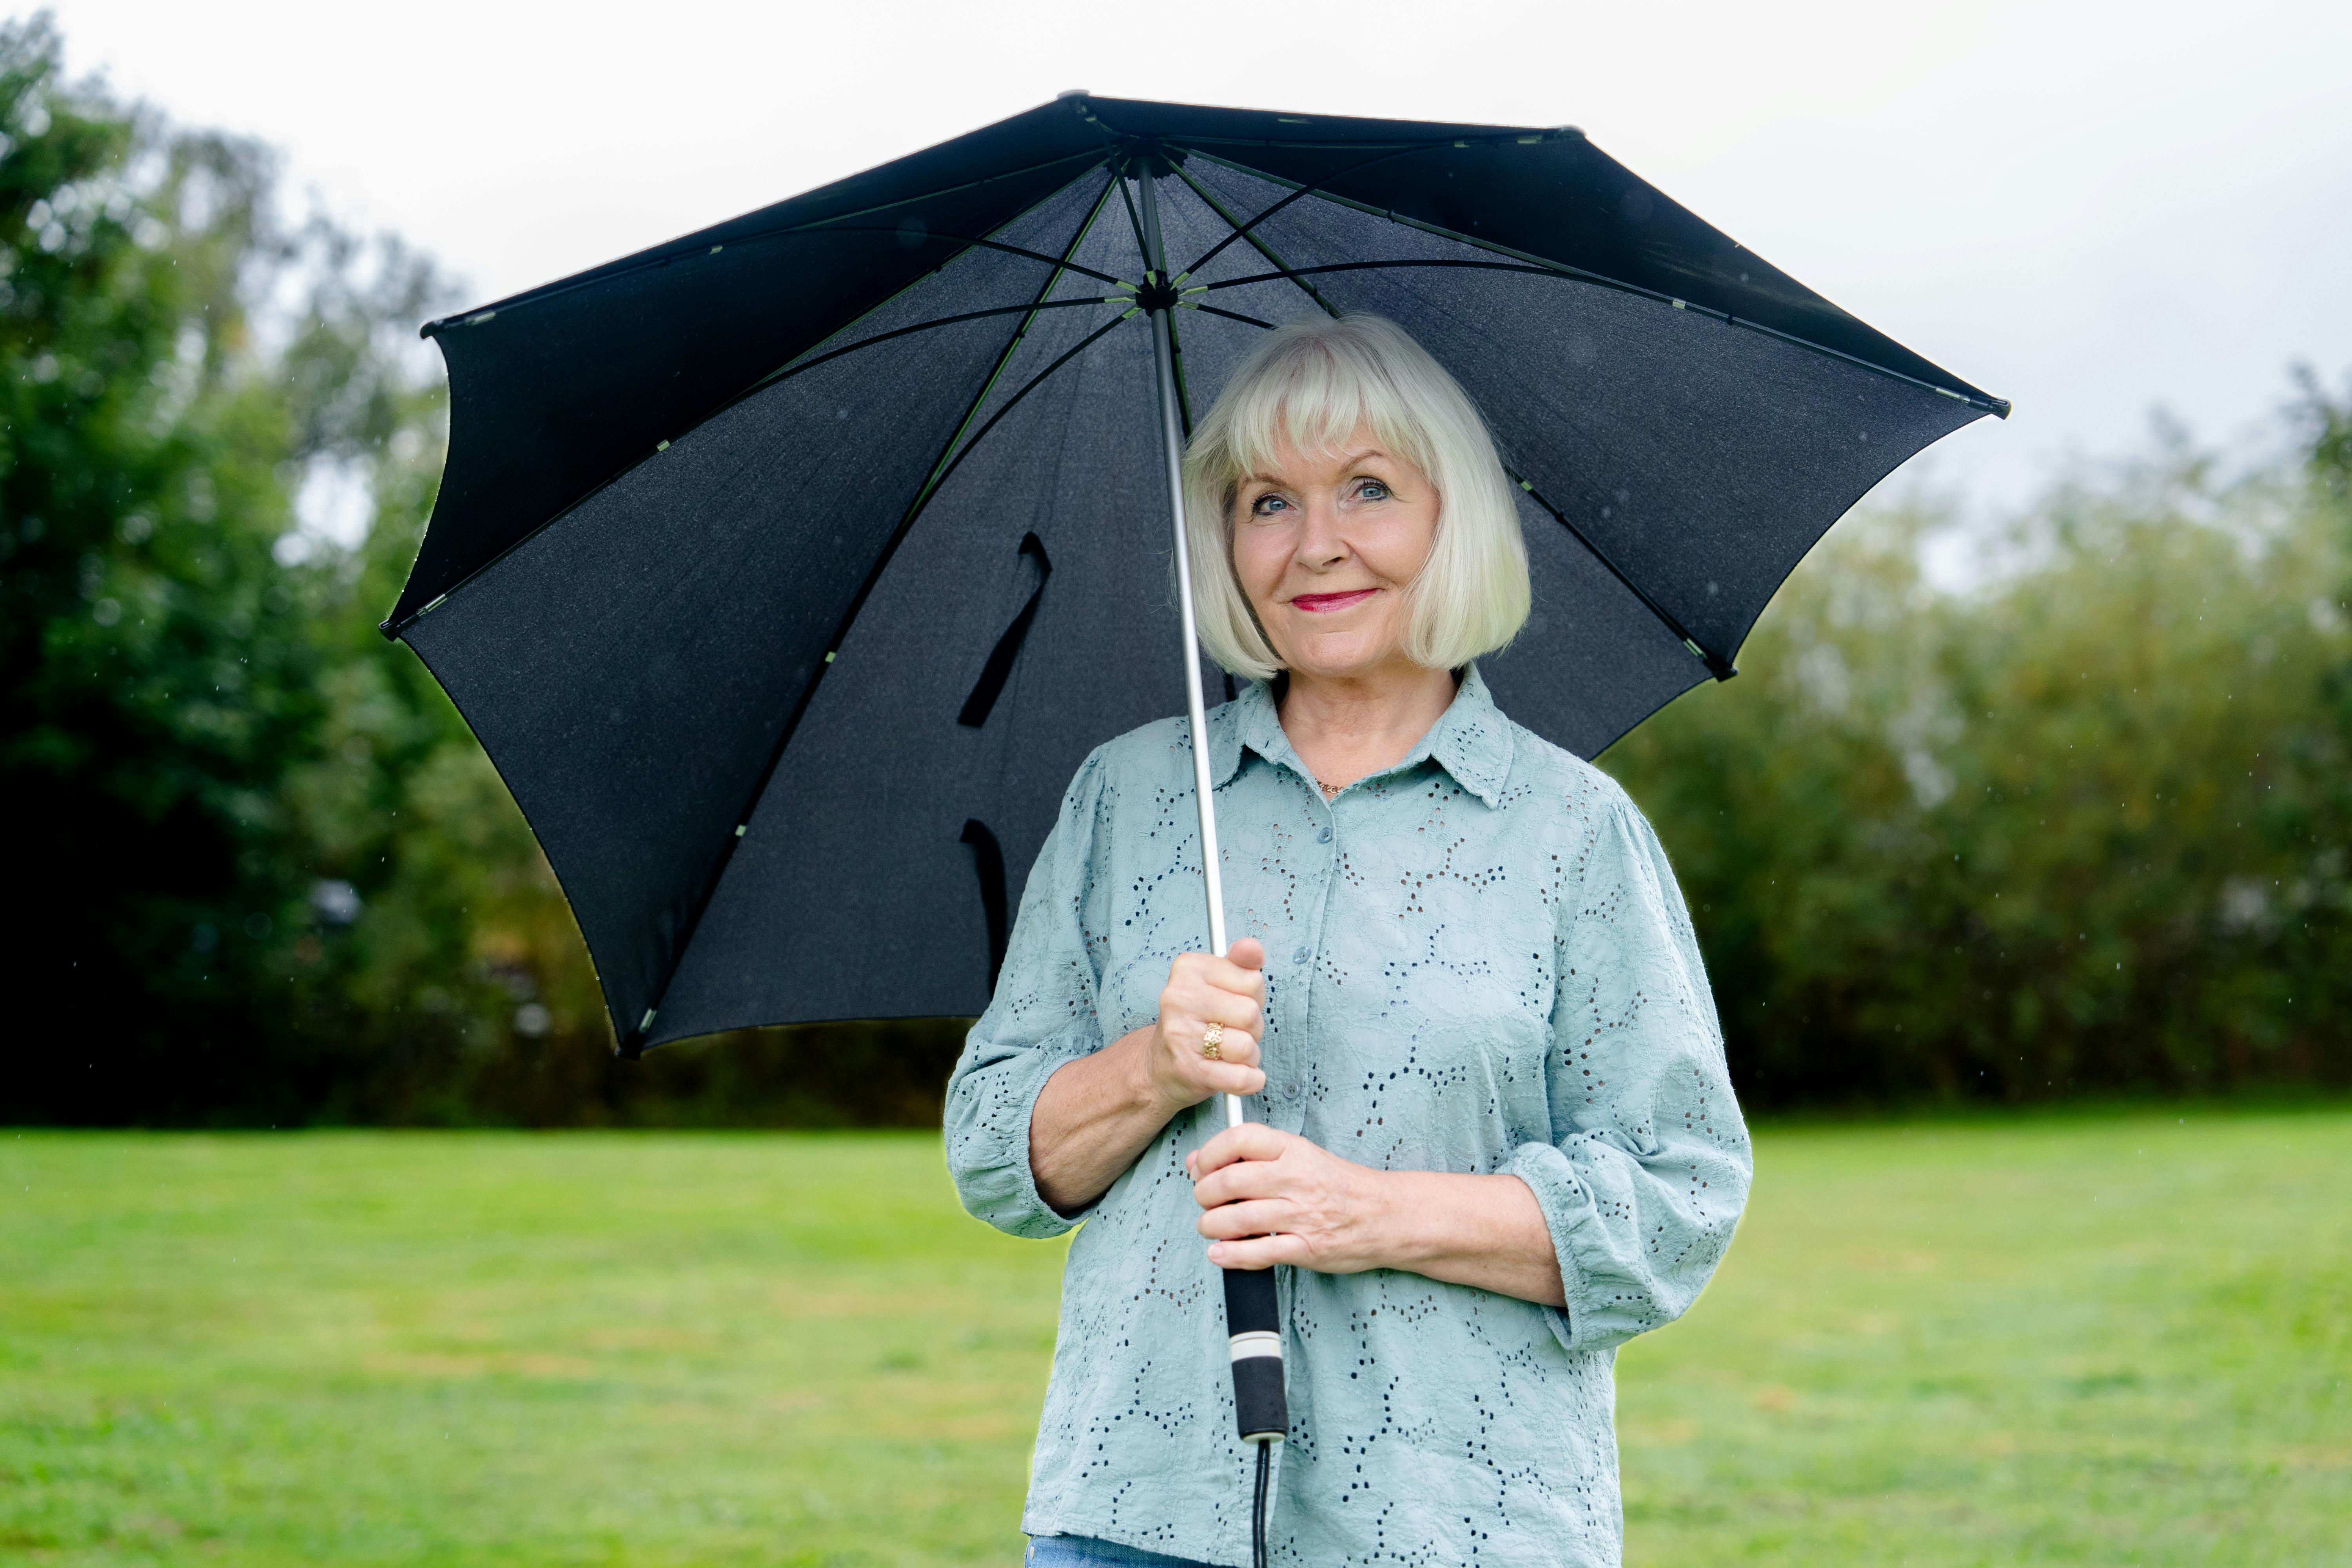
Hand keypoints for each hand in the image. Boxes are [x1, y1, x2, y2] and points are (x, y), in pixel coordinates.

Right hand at [1135, 939, 1267, 1113]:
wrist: (1160, 1066)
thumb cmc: (1198, 1021)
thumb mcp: (1218, 984)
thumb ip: (1241, 963)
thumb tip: (1253, 947)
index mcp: (1188, 969)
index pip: (1252, 980)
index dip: (1251, 997)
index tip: (1231, 1003)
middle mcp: (1178, 998)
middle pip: (1251, 1013)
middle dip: (1251, 1028)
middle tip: (1230, 1031)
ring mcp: (1181, 1035)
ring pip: (1247, 1046)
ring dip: (1249, 1056)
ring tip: (1228, 1053)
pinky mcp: (1189, 1070)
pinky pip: (1241, 1077)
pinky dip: (1250, 1081)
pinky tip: (1238, 1074)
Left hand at [1188, 1122, 1390, 1272]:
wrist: (1388, 1215)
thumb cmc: (1340, 1186)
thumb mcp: (1302, 1157)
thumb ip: (1254, 1157)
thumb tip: (1196, 1161)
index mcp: (1294, 1150)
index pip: (1239, 1139)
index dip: (1209, 1153)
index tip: (1200, 1168)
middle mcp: (1297, 1179)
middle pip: (1230, 1181)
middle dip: (1204, 1194)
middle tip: (1204, 1201)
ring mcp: (1303, 1215)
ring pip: (1239, 1219)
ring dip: (1211, 1226)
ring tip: (1209, 1228)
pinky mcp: (1308, 1248)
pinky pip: (1259, 1252)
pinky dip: (1231, 1255)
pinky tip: (1219, 1254)